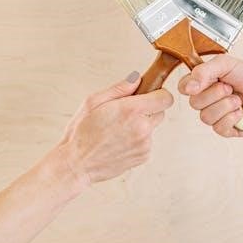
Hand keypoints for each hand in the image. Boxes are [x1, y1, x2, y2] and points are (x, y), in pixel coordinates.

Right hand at [57, 71, 173, 184]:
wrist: (77, 163)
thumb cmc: (81, 131)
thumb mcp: (93, 101)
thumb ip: (119, 88)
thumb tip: (137, 79)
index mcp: (131, 110)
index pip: (165, 98)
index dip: (158, 94)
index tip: (149, 95)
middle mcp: (142, 127)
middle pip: (161, 112)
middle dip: (149, 109)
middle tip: (128, 113)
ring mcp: (145, 144)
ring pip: (153, 128)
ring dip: (142, 125)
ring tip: (119, 130)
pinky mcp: (143, 157)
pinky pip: (147, 142)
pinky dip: (138, 140)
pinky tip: (119, 142)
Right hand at [178, 55, 242, 137]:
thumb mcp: (226, 64)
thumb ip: (204, 71)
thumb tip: (188, 88)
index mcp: (203, 83)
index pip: (183, 87)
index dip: (189, 87)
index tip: (201, 83)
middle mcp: (207, 100)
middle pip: (194, 103)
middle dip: (215, 94)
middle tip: (230, 87)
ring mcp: (216, 116)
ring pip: (206, 117)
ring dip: (225, 106)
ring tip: (238, 99)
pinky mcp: (227, 129)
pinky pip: (219, 128)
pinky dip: (231, 118)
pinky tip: (241, 112)